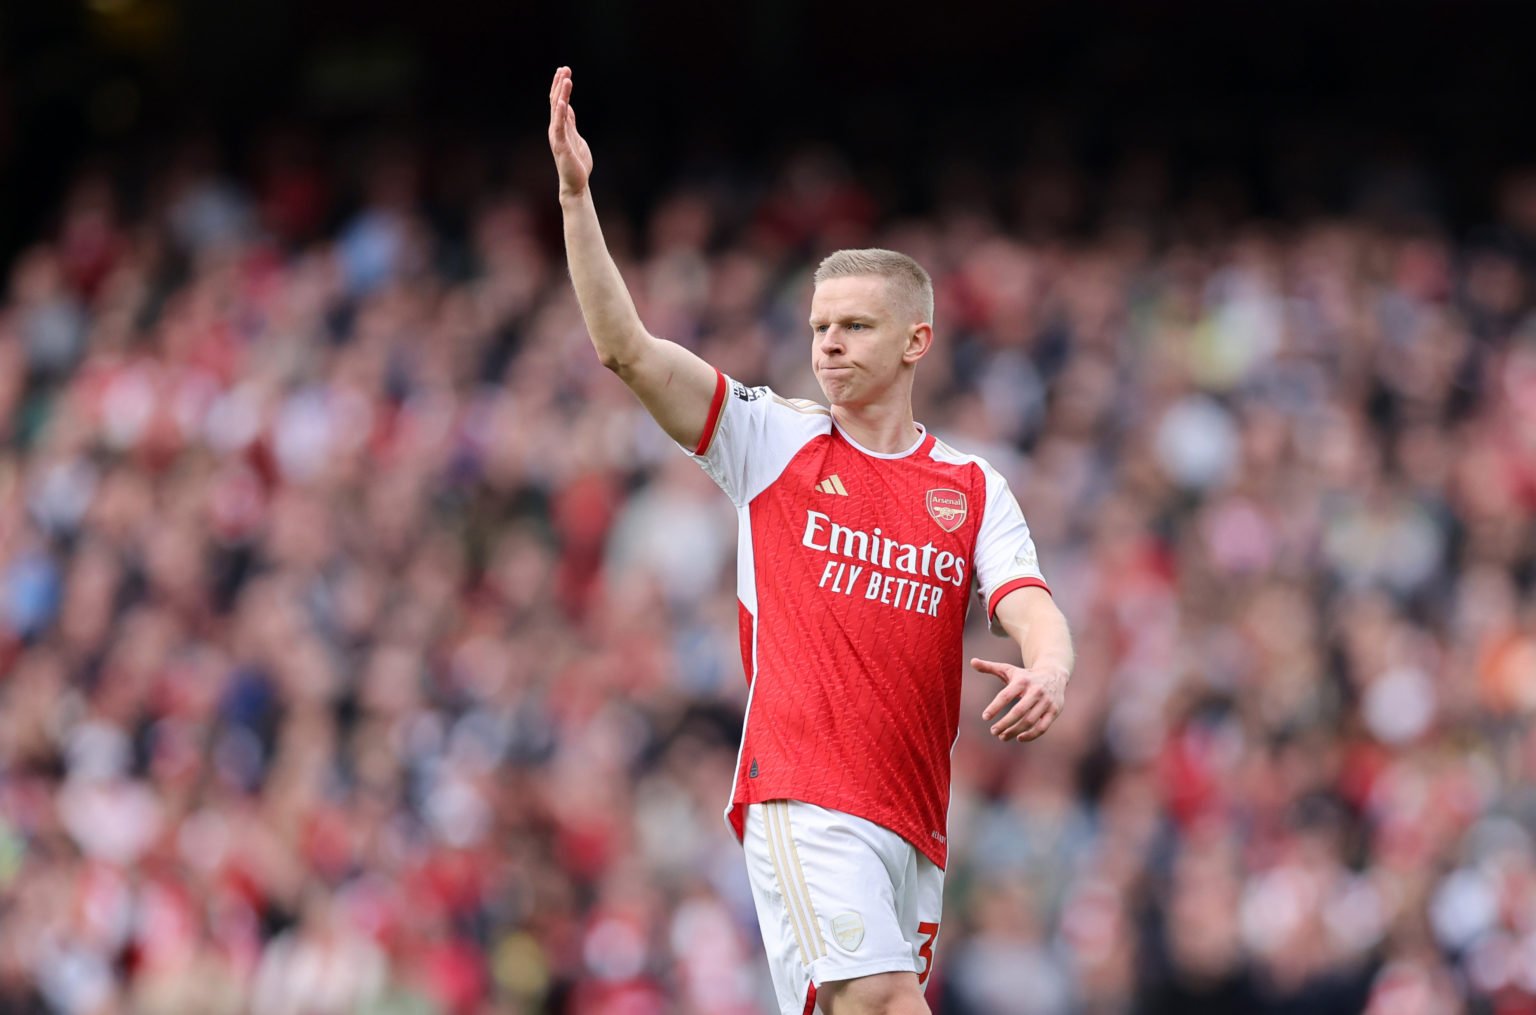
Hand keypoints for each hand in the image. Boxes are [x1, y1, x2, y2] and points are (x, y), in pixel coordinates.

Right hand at [548, 66, 592, 199]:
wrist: (576, 184)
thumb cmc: (577, 164)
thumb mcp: (576, 138)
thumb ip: (571, 123)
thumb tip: (568, 107)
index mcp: (561, 127)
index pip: (559, 102)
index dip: (561, 86)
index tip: (565, 72)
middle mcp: (556, 129)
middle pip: (556, 101)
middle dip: (560, 84)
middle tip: (564, 68)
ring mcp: (557, 136)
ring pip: (558, 110)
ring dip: (561, 93)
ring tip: (565, 78)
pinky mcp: (561, 145)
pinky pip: (559, 126)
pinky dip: (561, 113)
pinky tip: (563, 101)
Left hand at [973, 657, 1066, 742]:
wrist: (1054, 674)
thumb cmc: (1025, 675)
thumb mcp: (1009, 670)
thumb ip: (990, 667)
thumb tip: (972, 661)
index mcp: (1022, 681)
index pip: (1006, 695)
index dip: (995, 707)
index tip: (985, 717)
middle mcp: (1036, 691)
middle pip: (1018, 711)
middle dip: (1004, 723)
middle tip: (993, 731)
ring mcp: (1046, 702)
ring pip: (1029, 721)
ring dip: (1015, 731)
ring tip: (1002, 736)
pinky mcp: (1054, 711)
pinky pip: (1042, 727)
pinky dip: (1031, 735)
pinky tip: (1019, 738)